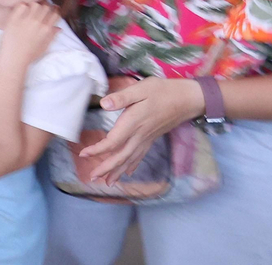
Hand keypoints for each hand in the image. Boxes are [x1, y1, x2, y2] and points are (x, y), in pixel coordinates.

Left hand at [0, 1, 60, 66]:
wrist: (14, 58)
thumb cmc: (29, 54)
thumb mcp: (44, 46)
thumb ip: (52, 35)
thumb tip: (59, 28)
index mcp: (46, 29)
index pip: (55, 13)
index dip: (54, 10)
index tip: (52, 8)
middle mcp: (37, 23)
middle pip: (46, 6)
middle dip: (44, 6)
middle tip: (40, 9)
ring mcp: (25, 20)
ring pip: (34, 4)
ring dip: (34, 5)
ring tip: (30, 10)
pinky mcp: (14, 19)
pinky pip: (21, 5)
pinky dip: (22, 6)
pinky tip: (21, 11)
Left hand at [77, 76, 203, 182]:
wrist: (188, 99)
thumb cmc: (163, 91)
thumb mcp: (141, 89)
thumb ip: (121, 97)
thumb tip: (104, 104)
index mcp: (133, 123)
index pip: (112, 142)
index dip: (97, 150)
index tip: (83, 154)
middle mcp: (139, 135)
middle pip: (120, 157)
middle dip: (106, 169)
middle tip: (92, 178)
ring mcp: (147, 138)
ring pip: (130, 160)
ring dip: (117, 172)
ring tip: (107, 182)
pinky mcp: (152, 138)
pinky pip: (140, 156)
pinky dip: (132, 165)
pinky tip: (127, 172)